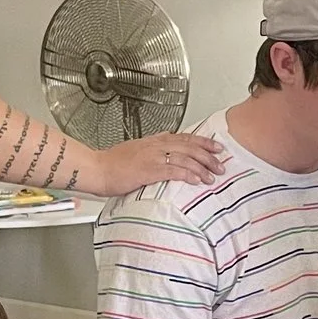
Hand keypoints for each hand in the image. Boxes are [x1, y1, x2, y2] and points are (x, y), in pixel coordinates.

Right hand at [83, 132, 228, 196]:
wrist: (96, 169)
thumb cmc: (113, 163)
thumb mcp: (136, 149)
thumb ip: (153, 146)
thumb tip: (167, 143)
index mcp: (154, 141)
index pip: (185, 138)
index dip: (204, 142)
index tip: (217, 147)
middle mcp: (156, 146)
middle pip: (190, 147)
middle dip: (208, 156)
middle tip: (221, 164)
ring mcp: (152, 157)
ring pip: (185, 158)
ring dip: (202, 167)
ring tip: (213, 176)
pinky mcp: (148, 170)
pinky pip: (173, 171)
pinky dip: (188, 175)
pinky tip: (197, 180)